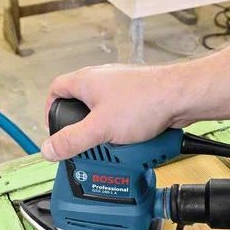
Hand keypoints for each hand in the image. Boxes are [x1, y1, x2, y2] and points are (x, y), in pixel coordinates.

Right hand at [41, 64, 183, 160]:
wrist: (181, 96)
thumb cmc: (144, 102)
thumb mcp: (99, 128)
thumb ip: (72, 140)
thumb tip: (48, 149)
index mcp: (86, 81)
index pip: (57, 89)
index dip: (51, 108)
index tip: (55, 127)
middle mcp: (103, 80)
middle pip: (81, 104)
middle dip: (82, 128)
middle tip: (83, 145)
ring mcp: (123, 88)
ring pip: (105, 113)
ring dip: (106, 132)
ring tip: (109, 148)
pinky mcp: (140, 98)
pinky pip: (125, 117)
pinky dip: (125, 131)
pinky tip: (130, 143)